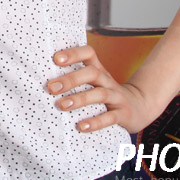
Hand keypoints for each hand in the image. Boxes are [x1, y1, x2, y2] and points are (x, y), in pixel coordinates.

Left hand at [47, 44, 161, 134]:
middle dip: (71, 79)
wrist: (139, 107)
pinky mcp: (123, 114)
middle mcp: (107, 80)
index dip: (73, 53)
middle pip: (92, 73)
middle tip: (51, 87)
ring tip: (62, 106)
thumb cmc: (105, 93)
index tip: (55, 59)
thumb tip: (41, 79)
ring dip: (80, 99)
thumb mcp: (93, 82)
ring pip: (100, 94)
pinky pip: (110, 117)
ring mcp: (116, 97)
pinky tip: (81, 126)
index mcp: (98, 70)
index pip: (88, 53)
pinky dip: (95, 122)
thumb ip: (74, 78)